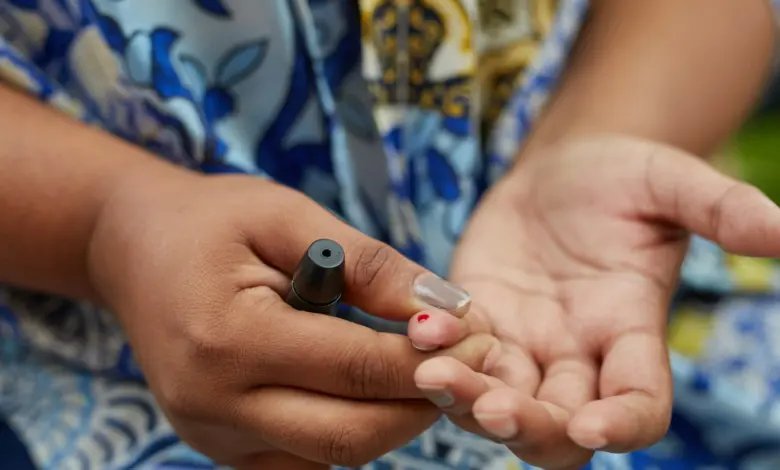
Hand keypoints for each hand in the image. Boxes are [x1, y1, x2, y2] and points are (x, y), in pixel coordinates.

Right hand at [86, 170, 496, 468]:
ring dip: (392, 421)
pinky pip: (304, 458)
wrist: (132, 248)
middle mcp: (211, 403)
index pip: (353, 369)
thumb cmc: (211, 220)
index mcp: (227, 338)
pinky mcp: (218, 445)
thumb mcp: (288, 215)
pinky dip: (350, 429)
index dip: (427, 359)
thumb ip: (369, 263)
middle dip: (423, 405)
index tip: (482, 338)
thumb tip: (446, 310)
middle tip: (472, 365)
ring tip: (427, 370)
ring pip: (332, 456)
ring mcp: (210, 434)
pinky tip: (370, 387)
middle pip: (349, 435)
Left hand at [407, 135, 779, 467]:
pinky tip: (420, 328)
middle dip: (525, 425)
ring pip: (497, 401)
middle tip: (491, 406)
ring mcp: (523, 342)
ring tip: (432, 372)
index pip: (638, 404)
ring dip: (466, 399)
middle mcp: (577, 353)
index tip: (590, 425)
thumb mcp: (670, 181)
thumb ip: (720, 208)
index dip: (621, 425)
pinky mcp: (478, 320)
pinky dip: (437, 351)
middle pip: (557, 424)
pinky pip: (456, 355)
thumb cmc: (621, 175)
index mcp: (630, 332)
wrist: (559, 168)